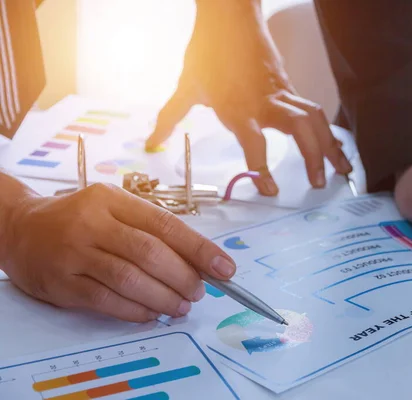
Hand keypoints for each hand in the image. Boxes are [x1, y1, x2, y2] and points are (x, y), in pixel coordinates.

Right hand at [1, 183, 235, 321]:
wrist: (20, 229)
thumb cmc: (79, 219)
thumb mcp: (114, 210)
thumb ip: (150, 231)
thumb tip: (198, 262)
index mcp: (113, 200)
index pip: (165, 225)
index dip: (199, 249)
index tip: (225, 268)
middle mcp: (93, 223)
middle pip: (149, 253)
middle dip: (183, 276)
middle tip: (199, 292)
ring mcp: (75, 253)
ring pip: (129, 279)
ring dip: (163, 297)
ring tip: (181, 307)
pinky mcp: (62, 282)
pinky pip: (106, 300)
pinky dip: (135, 310)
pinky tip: (151, 314)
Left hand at [145, 0, 351, 195]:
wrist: (230, 16)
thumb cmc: (209, 50)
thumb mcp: (187, 86)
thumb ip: (171, 117)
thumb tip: (151, 142)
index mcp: (239, 107)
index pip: (255, 144)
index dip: (263, 170)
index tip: (271, 191)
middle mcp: (266, 102)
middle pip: (300, 130)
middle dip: (313, 157)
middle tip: (317, 184)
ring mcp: (282, 93)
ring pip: (315, 119)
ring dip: (330, 145)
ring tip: (342, 170)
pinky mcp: (290, 87)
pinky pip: (315, 110)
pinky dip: (328, 129)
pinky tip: (336, 146)